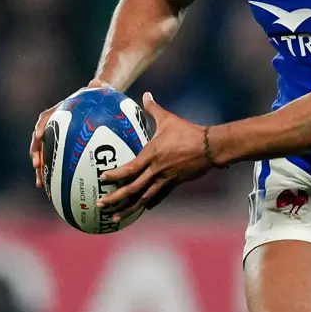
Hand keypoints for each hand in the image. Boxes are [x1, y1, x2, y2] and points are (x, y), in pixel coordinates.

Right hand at [29, 85, 101, 189]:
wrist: (97, 105)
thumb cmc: (98, 98)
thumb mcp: (99, 92)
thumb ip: (98, 88)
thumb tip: (97, 83)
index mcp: (58, 114)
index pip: (44, 119)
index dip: (40, 127)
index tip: (39, 135)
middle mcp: (53, 128)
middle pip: (40, 142)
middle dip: (36, 155)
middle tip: (37, 167)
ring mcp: (57, 141)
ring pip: (46, 157)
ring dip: (42, 171)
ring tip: (42, 185)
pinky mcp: (64, 152)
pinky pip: (59, 166)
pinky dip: (58, 178)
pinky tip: (60, 192)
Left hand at [97, 93, 212, 214]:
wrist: (209, 147)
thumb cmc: (188, 132)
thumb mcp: (168, 119)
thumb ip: (153, 108)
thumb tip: (145, 94)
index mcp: (151, 155)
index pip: (129, 168)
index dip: (114, 174)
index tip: (101, 178)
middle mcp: (155, 171)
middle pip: (132, 188)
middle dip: (115, 198)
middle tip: (100, 204)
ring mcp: (165, 179)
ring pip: (143, 198)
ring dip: (128, 208)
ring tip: (115, 217)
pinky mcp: (174, 184)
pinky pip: (158, 197)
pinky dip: (148, 203)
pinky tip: (141, 210)